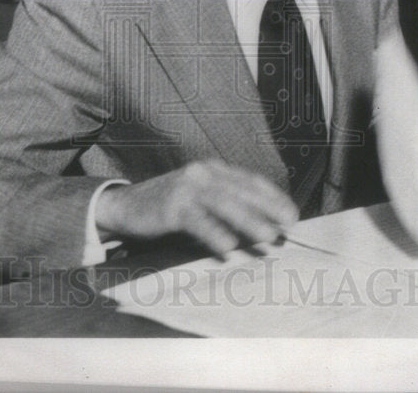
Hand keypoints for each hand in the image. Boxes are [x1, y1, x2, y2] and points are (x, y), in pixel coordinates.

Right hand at [94, 160, 297, 255]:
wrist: (126, 206)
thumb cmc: (168, 206)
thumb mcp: (199, 198)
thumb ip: (224, 205)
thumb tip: (261, 225)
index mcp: (212, 170)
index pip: (250, 180)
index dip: (273, 196)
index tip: (291, 214)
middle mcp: (202, 174)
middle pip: (241, 191)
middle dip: (267, 208)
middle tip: (288, 224)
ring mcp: (186, 188)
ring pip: (224, 204)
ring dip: (248, 220)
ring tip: (267, 236)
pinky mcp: (171, 207)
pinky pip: (197, 221)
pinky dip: (214, 233)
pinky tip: (227, 246)